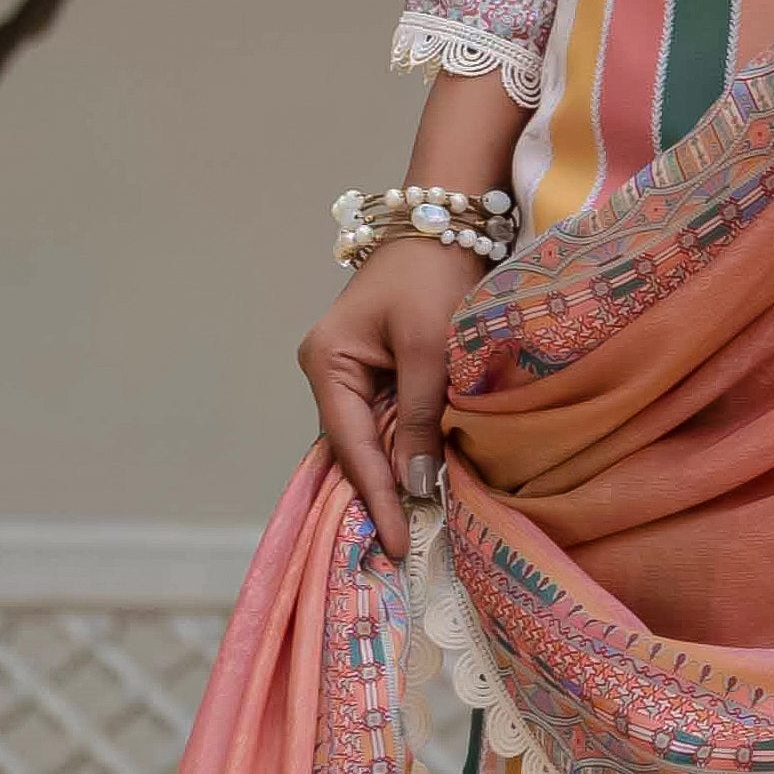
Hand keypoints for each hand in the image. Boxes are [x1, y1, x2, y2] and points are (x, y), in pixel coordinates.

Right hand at [300, 234, 483, 557]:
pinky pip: (391, 420)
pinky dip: (408, 448)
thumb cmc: (434, 276)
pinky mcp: (381, 369)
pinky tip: (424, 482)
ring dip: (397, 475)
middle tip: (405, 552)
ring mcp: (353, 372)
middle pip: (355, 447)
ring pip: (374, 437)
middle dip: (381, 495)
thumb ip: (423, 417)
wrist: (446, 221)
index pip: (350, 445)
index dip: (375, 496)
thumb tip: (417, 483)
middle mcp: (330, 372)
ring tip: (418, 528)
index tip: (396, 544)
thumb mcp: (431, 348)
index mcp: (327, 363)